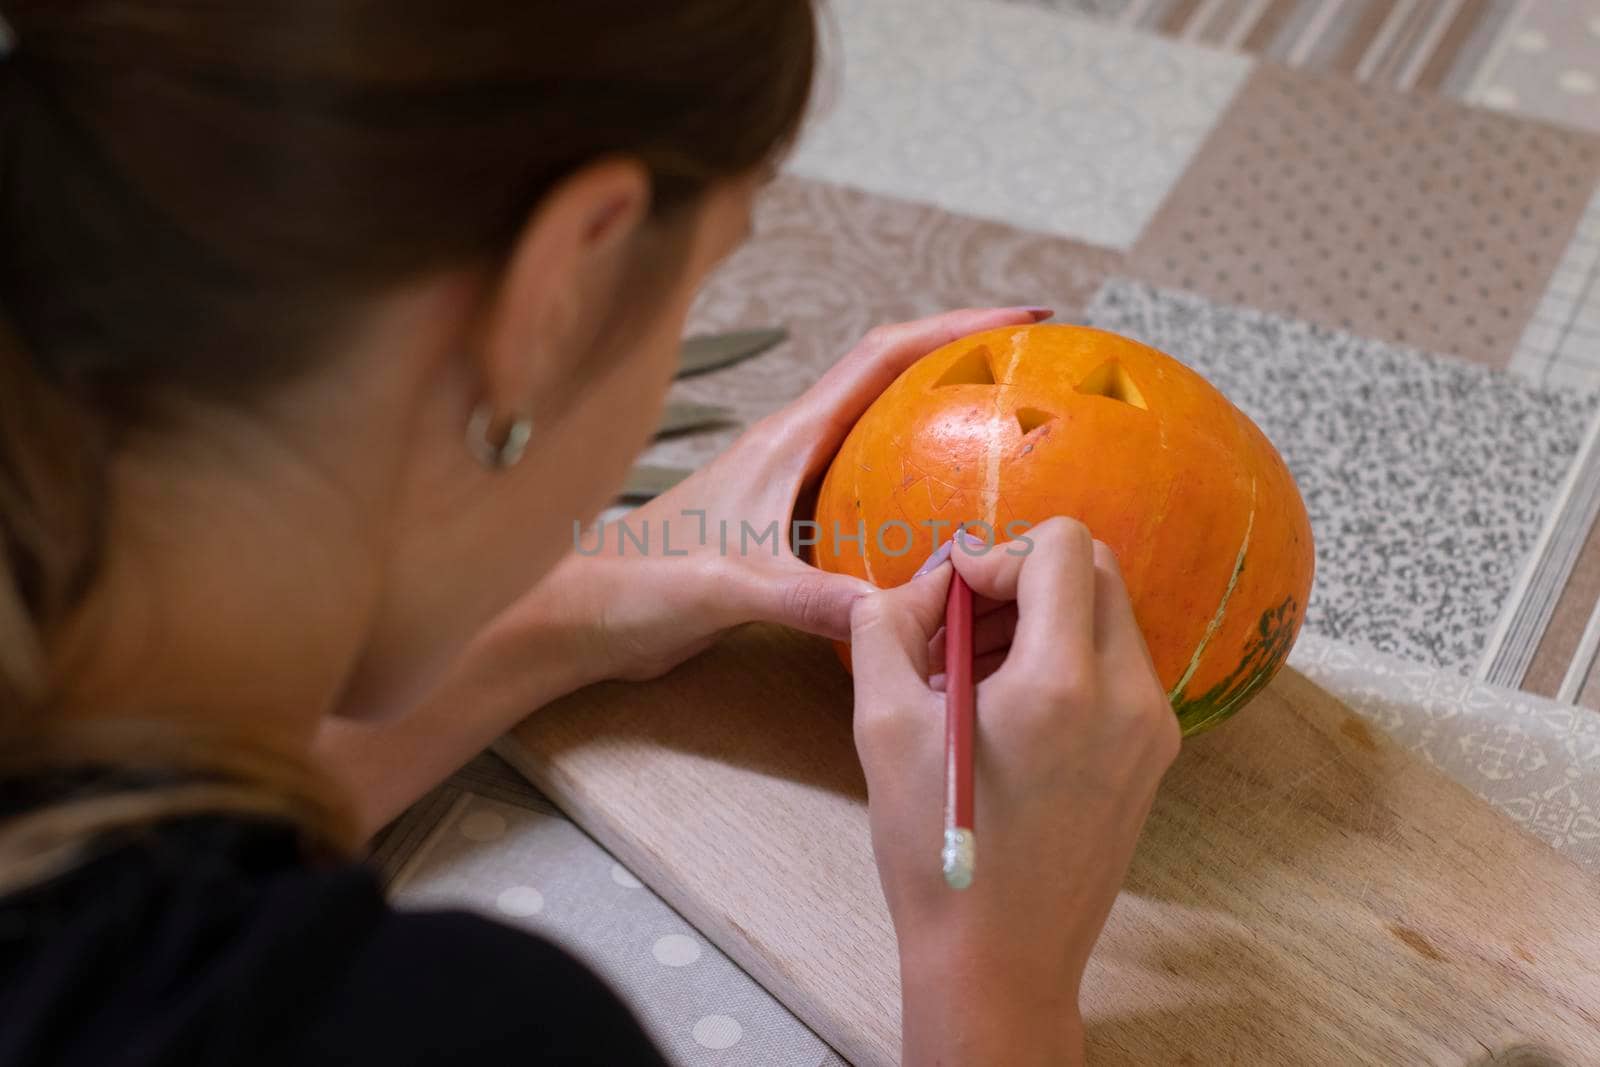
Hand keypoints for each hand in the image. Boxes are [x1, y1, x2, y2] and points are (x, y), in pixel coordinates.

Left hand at [540, 306, 1049, 683]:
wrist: (582, 614)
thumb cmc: (637, 584)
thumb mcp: (727, 586)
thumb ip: (805, 597)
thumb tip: (896, 609)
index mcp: (786, 438)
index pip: (883, 359)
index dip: (955, 329)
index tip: (1023, 319)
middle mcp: (793, 449)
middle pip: (893, 382)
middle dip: (964, 362)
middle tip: (1035, 369)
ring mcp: (789, 486)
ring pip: (882, 437)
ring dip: (940, 424)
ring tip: (1007, 435)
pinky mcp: (785, 528)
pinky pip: (866, 493)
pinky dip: (911, 491)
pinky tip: (944, 524)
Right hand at [850, 519, 1180, 1065]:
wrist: (999, 961)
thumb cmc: (935, 851)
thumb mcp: (882, 726)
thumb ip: (888, 626)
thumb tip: (918, 584)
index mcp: (1063, 685)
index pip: (1062, 547)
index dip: (997, 552)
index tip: (951, 596)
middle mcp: (1128, 697)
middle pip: (1094, 571)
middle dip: (1022, 577)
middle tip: (961, 626)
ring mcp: (1153, 729)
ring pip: (1108, 618)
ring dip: (1043, 617)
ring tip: (974, 675)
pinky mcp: (1154, 756)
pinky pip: (1116, 669)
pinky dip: (1065, 660)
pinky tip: (1009, 713)